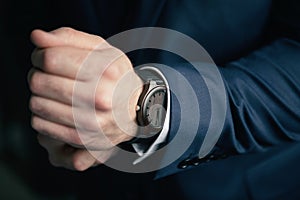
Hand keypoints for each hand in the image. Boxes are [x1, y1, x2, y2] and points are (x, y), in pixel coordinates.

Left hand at [28, 27, 142, 169]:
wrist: (134, 109)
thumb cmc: (115, 76)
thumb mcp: (101, 49)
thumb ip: (68, 38)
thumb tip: (37, 37)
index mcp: (106, 70)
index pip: (51, 59)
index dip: (40, 55)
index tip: (43, 57)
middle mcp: (100, 97)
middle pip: (39, 82)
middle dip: (38, 75)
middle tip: (49, 76)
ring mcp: (91, 121)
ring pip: (36, 103)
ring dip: (40, 95)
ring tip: (55, 93)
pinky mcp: (81, 137)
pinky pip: (40, 124)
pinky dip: (42, 114)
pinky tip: (58, 109)